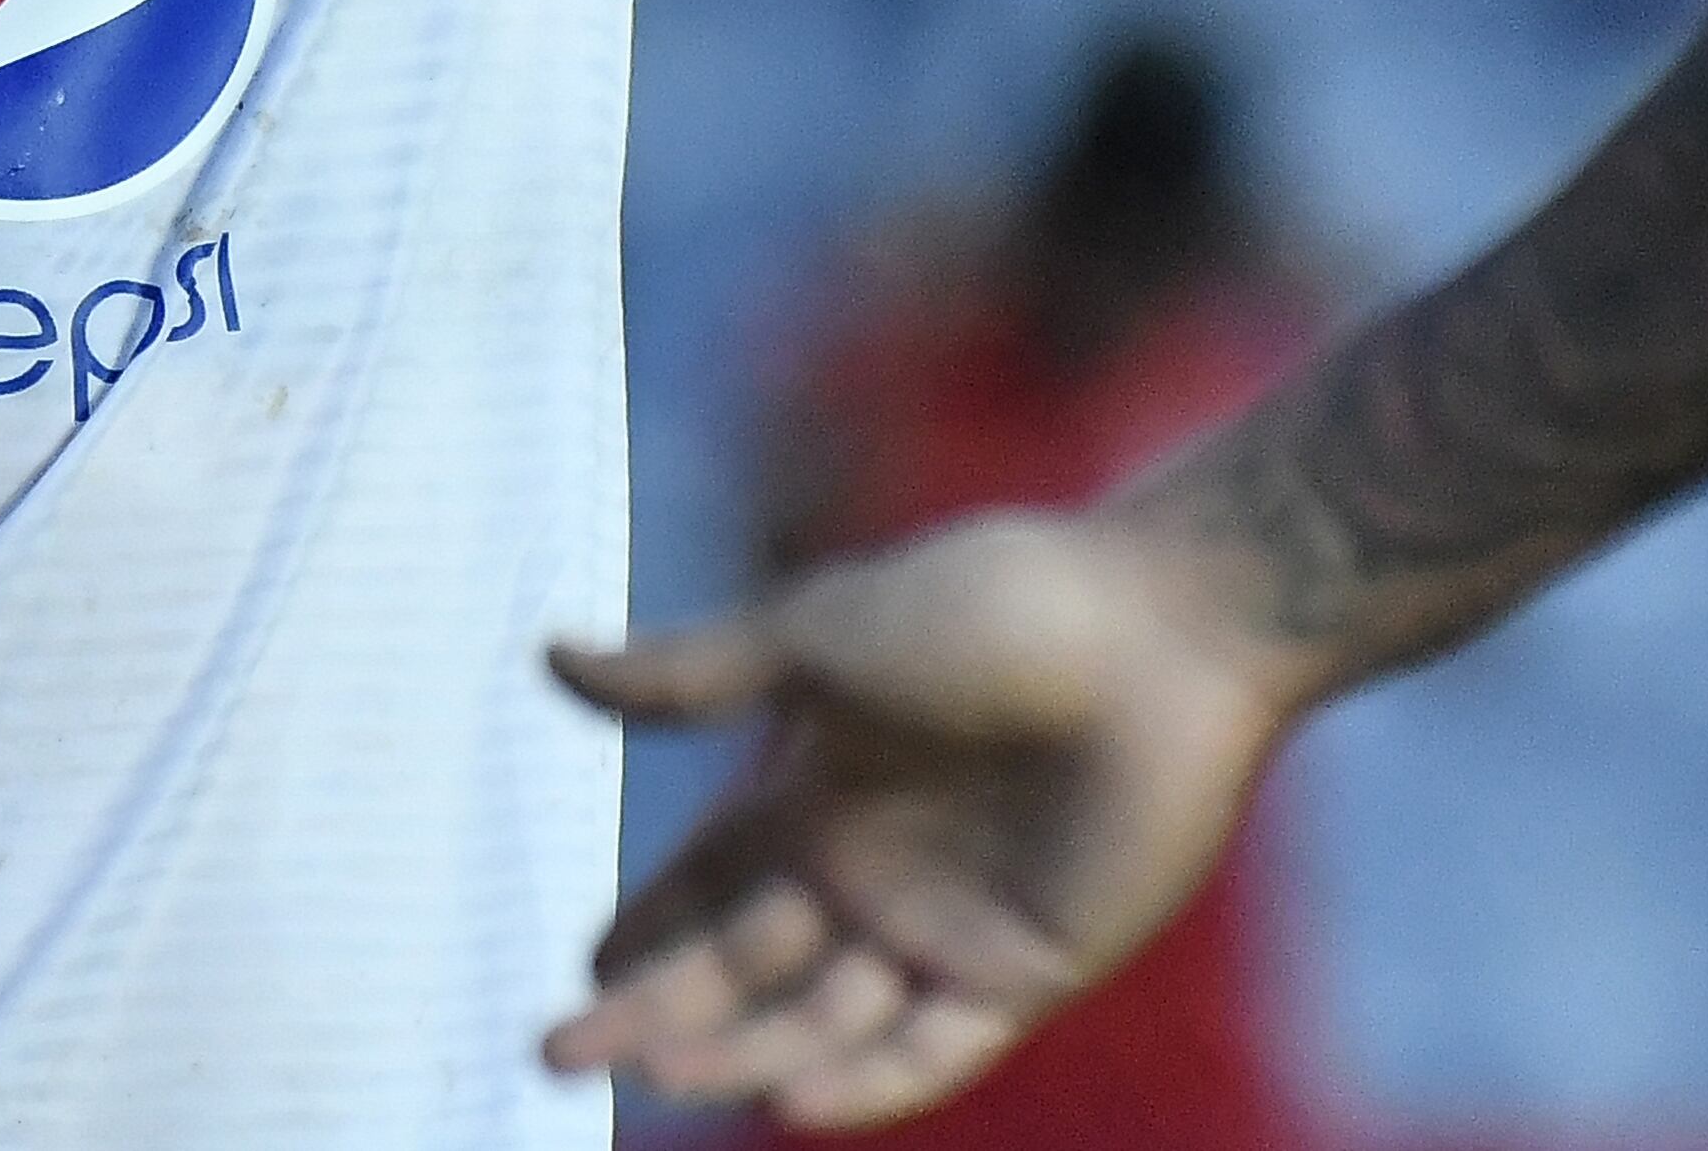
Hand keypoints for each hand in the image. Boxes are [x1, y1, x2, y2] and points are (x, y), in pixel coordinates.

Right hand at [541, 508, 1295, 1128]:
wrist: (1158, 633)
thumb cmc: (987, 607)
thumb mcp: (815, 637)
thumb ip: (688, 674)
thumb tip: (549, 658)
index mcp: (823, 783)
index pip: (712, 878)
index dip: (648, 924)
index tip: (578, 968)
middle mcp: (876, 865)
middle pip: (746, 964)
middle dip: (657, 1010)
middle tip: (559, 1052)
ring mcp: (949, 924)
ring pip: (822, 1019)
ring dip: (740, 1054)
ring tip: (657, 1075)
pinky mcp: (1026, 969)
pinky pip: (931, 1050)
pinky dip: (862, 1083)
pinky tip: (790, 1102)